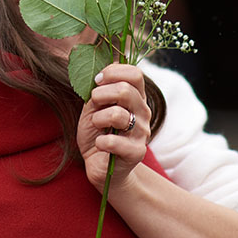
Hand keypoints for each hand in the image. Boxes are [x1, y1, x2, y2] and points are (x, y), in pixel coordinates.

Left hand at [76, 63, 150, 194]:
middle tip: (94, 104)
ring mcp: (142, 132)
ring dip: (98, 119)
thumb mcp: (94, 107)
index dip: (113, 72)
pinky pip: (113, 141)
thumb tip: (102, 72)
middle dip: (101, 94)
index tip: (97, 81)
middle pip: (126, 90)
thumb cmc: (98, 132)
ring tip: (97, 125)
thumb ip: (99, 91)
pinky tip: (100, 144)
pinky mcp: (136, 153)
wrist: (100, 165)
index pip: (135, 74)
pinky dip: (100, 141)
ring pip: (117, 115)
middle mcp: (143, 112)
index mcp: (136, 97)